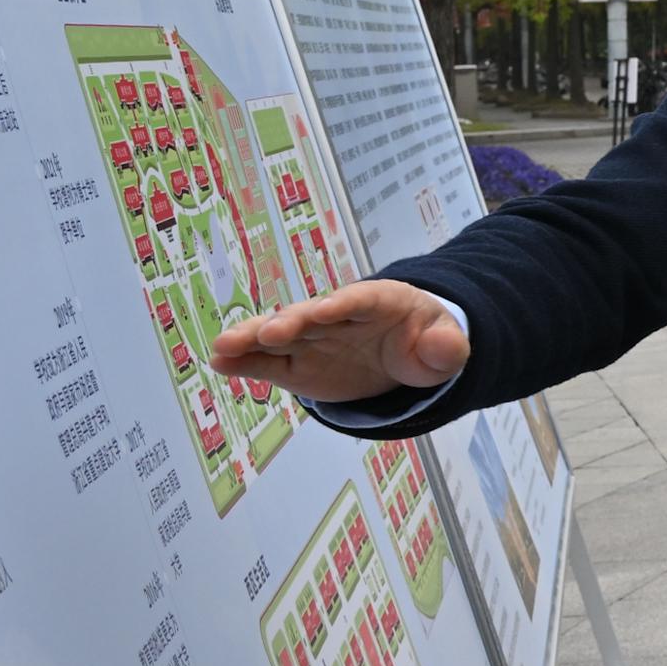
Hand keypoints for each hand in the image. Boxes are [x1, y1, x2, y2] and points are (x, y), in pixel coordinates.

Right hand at [210, 280, 468, 403]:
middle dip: (290, 322)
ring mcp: (311, 340)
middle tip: (268, 332)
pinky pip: (267, 363)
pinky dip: (244, 362)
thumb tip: (442, 349)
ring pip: (278, 336)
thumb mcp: (445, 345)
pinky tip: (219, 362)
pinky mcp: (295, 365)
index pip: (359, 300)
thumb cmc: (423, 340)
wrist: (402, 354)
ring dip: (252, 339)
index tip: (322, 311)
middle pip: (310, 316)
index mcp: (378, 302)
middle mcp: (336, 316)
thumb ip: (447, 347)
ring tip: (224, 346)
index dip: (341, 304)